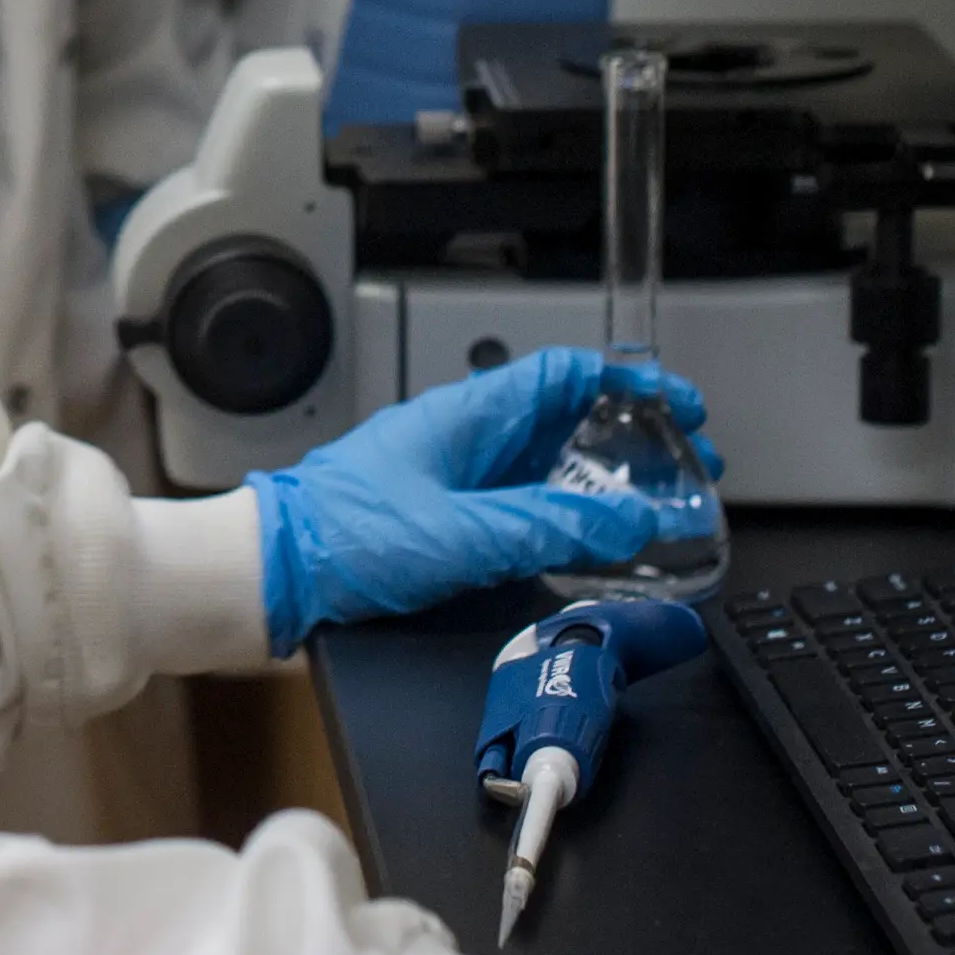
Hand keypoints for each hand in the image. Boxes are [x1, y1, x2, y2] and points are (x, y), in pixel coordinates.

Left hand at [252, 348, 720, 647]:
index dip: (627, 381)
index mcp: (466, 416)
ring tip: (655, 505)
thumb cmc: (338, 539)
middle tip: (686, 460)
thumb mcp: (463, 534)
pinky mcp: (442, 523)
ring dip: (603, 478)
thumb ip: (551, 526)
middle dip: (631, 433)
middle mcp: (462, 439)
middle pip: (564, 418)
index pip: (563, 374)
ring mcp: (452, 481)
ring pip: (546, 465)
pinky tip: (591, 546)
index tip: (680, 403)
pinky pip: (520, 508)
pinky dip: (566, 517)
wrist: (268, 579)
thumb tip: (631, 521)